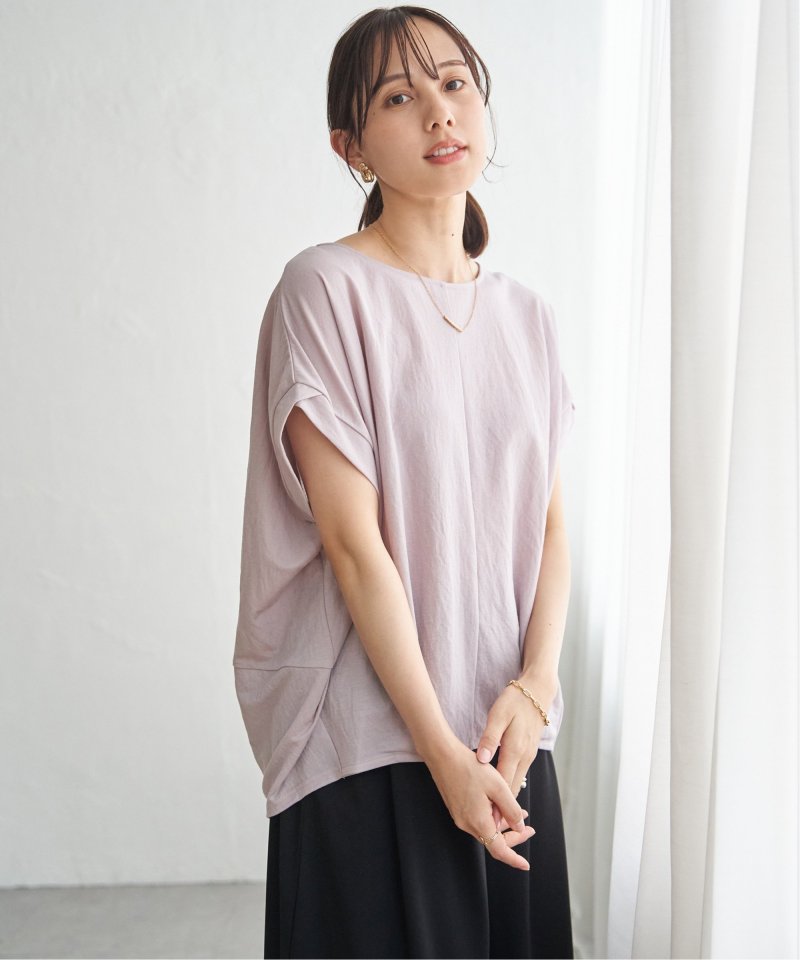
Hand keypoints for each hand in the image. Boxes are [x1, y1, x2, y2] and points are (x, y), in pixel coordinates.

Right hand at [424, 739, 534, 870]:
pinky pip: (478, 820)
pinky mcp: (457, 809)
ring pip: (486, 830)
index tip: (525, 865)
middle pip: (493, 841)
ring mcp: (460, 817)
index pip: (499, 850)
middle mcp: (467, 823)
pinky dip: (493, 818)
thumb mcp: (498, 786)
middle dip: (513, 837)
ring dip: (504, 826)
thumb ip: (511, 809)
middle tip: (529, 829)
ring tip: (521, 814)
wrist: (442, 755)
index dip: (513, 859)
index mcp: (478, 821)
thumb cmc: (470, 767)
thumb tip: (519, 827)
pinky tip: (501, 806)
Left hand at [475, 680, 551, 831]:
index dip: (496, 803)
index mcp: (515, 749)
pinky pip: (519, 774)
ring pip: (517, 783)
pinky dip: (510, 786)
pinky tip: (501, 794)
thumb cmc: (515, 701)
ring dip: (506, 800)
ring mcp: (528, 755)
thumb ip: (489, 738)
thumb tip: (481, 759)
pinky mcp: (528, 752)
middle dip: (502, 808)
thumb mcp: (498, 715)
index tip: (486, 819)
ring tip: (493, 817)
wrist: (538, 691)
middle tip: (489, 827)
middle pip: (512, 789)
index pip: (504, 784)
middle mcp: (524, 756)